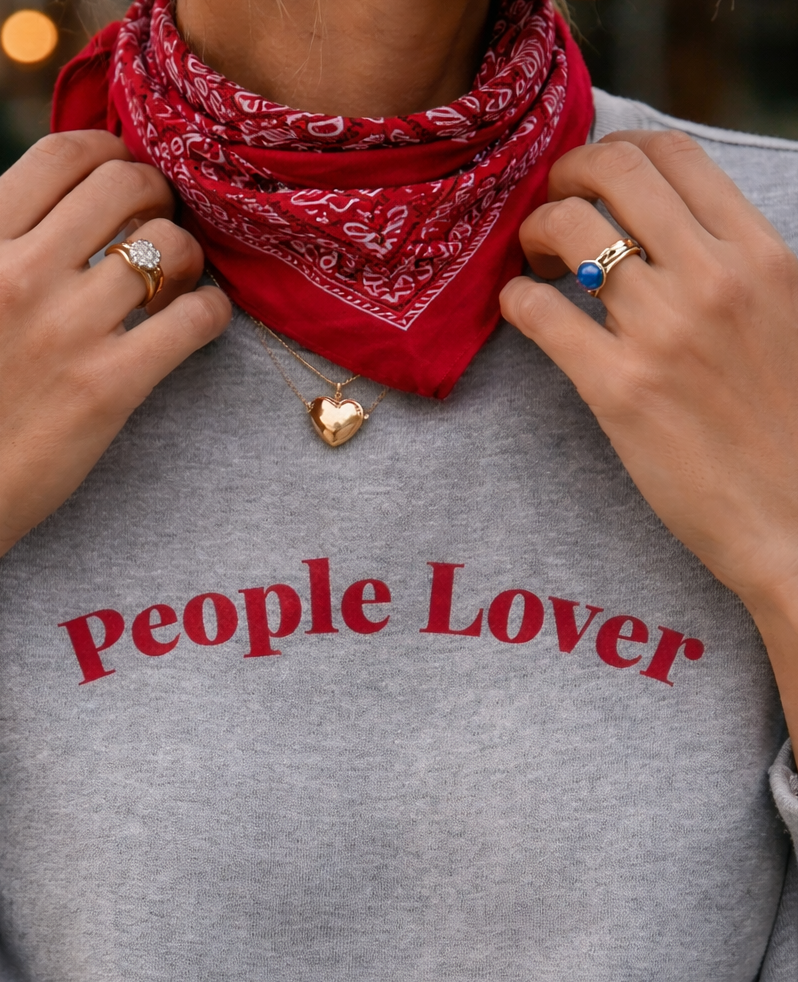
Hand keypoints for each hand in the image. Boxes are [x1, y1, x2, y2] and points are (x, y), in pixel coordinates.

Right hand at [0, 130, 229, 623]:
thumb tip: (65, 205)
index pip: (64, 154)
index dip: (113, 154)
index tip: (128, 174)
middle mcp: (20, 275)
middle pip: (126, 186)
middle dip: (159, 197)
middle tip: (164, 225)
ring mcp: (68, 331)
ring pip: (169, 248)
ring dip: (190, 258)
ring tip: (182, 283)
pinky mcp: (108, 388)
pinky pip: (192, 320)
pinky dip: (211, 312)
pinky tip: (202, 321)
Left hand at [500, 130, 797, 735]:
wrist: (795, 522)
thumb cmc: (788, 429)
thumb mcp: (786, 318)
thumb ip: (740, 268)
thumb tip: (680, 236)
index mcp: (761, 254)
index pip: (674, 154)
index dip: (616, 154)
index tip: (595, 181)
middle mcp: (712, 278)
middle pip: (613, 170)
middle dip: (565, 175)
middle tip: (549, 209)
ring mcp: (663, 331)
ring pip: (569, 228)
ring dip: (533, 233)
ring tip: (534, 264)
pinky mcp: (619, 390)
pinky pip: (540, 313)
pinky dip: (516, 299)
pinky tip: (521, 311)